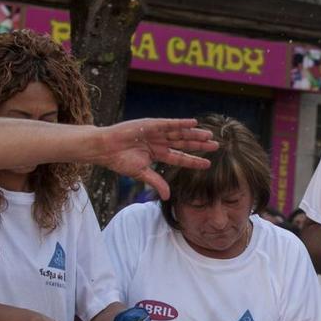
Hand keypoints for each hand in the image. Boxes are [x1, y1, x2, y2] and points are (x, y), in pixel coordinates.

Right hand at [94, 119, 218, 199]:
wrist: (104, 149)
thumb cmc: (119, 161)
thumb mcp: (141, 174)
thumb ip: (156, 182)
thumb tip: (168, 197)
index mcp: (158, 154)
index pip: (180, 158)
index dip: (193, 161)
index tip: (207, 164)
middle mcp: (159, 142)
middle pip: (183, 144)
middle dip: (199, 145)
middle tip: (216, 145)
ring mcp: (155, 132)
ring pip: (179, 134)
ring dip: (194, 134)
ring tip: (209, 135)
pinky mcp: (150, 124)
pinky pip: (169, 124)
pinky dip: (181, 123)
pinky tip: (194, 123)